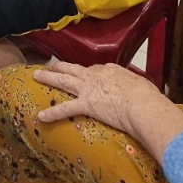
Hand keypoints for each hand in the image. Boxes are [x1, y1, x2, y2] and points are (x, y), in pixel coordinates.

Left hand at [34, 61, 160, 132]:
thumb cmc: (147, 97)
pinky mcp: (86, 104)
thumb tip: (142, 91)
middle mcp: (95, 76)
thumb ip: (135, 86)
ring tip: (36, 75)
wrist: (142, 105)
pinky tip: (41, 116)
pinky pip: (66, 108)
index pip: (95, 70)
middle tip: (49, 65)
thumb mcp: (141, 84)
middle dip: (60, 67)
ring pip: (64, 80)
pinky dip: (53, 113)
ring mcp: (88, 89)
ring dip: (48, 78)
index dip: (88, 73)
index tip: (85, 75)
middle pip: (73, 69)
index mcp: (110, 70)